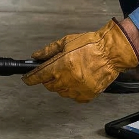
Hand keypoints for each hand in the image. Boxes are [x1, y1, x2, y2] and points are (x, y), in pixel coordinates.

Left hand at [22, 19, 138, 102]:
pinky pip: (74, 97)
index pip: (39, 76)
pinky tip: (78, 80)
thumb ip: (49, 51)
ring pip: (61, 92)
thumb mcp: (66, 42)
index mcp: (60, 65)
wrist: (111, 53)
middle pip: (49, 85)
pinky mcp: (87, 95)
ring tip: (71, 73)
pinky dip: (73, 91)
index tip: (27, 79)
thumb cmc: (91, 45)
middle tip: (56, 70)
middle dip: (49, 78)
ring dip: (61, 84)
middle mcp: (67, 79)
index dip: (30, 78)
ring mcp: (78, 89)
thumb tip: (36, 56)